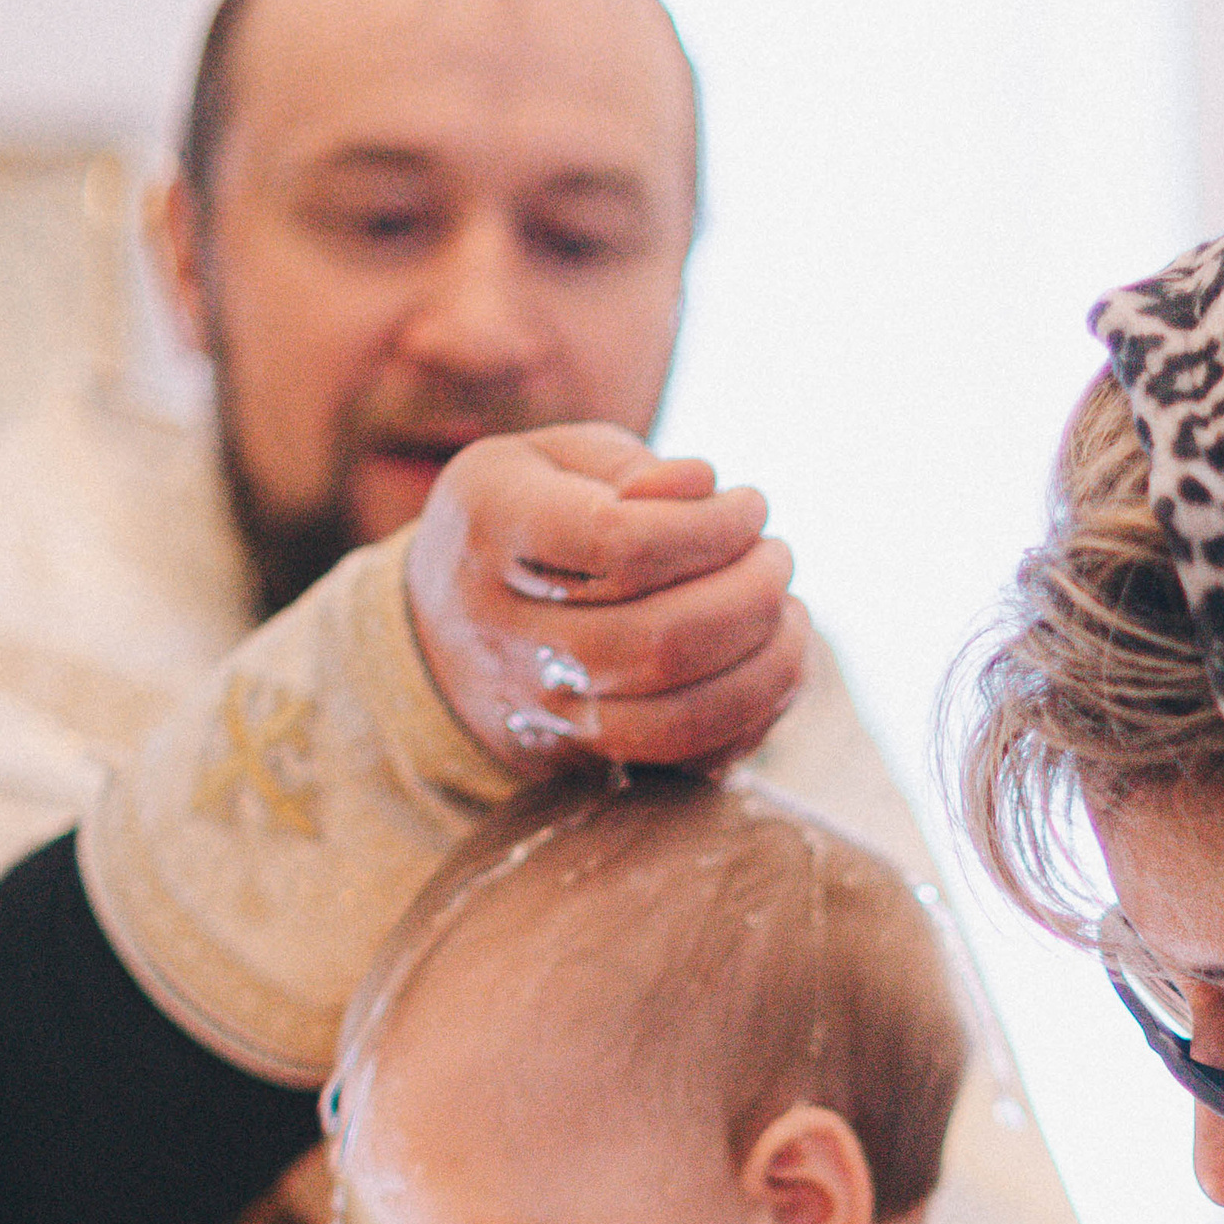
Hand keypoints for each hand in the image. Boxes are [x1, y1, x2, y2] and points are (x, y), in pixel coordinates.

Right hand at [405, 427, 807, 773]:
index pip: (621, 544)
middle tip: (776, 558)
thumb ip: (625, 466)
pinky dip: (751, 715)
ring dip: (763, 665)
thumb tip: (702, 487)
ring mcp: (544, 713)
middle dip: (749, 594)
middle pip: (659, 639)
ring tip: (787, 612)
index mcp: (493, 531)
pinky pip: (684, 761)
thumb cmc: (519, 523)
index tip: (750, 505)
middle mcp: (509, 635)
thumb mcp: (548, 460)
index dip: (711, 527)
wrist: (435, 636)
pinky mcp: (583, 763)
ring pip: (677, 717)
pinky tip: (769, 664)